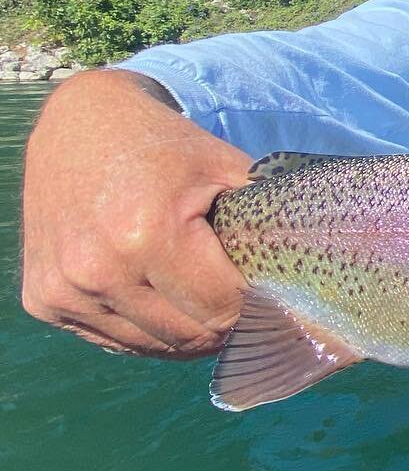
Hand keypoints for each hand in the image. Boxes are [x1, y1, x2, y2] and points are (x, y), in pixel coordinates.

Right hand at [20, 70, 252, 356]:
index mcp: (147, 234)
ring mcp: (65, 290)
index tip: (271, 294)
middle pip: (190, 335)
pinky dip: (148, 331)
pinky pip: (115, 341)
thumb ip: (264, 224)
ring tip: (208, 304)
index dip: (255, 306)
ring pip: (154, 347)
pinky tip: (166, 303)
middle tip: (246, 304)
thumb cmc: (165, 146)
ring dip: (188, 334)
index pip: (222, 309)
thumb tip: (303, 279)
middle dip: (226, 325)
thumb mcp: (225, 169)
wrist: (81, 123)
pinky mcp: (44, 300)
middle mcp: (98, 268)